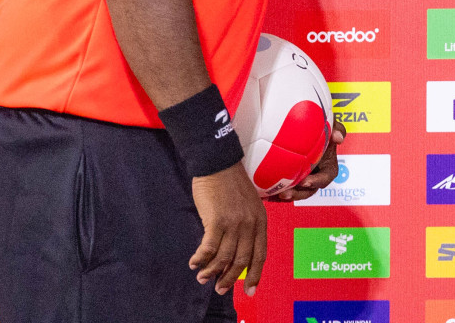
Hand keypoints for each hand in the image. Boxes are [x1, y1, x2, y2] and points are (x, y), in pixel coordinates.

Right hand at [189, 162, 267, 296]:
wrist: (217, 163)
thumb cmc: (230, 183)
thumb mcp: (248, 204)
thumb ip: (247, 225)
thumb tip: (236, 251)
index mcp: (260, 220)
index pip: (260, 254)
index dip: (255, 275)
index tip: (249, 291)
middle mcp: (250, 224)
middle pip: (242, 260)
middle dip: (230, 278)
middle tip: (220, 289)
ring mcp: (234, 223)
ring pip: (224, 257)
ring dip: (212, 271)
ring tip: (203, 278)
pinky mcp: (216, 220)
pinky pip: (209, 248)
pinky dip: (201, 259)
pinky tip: (194, 263)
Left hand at [267, 122, 346, 201]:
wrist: (302, 128)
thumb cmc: (320, 128)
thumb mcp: (331, 126)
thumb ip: (338, 129)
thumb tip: (338, 138)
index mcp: (327, 167)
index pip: (325, 178)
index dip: (316, 182)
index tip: (305, 182)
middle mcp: (315, 175)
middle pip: (308, 190)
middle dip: (298, 194)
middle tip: (285, 193)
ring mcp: (301, 178)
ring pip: (295, 192)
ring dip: (286, 195)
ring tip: (275, 195)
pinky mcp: (289, 179)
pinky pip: (283, 189)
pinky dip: (274, 193)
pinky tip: (264, 194)